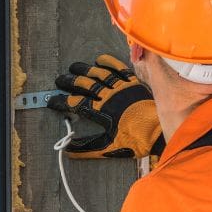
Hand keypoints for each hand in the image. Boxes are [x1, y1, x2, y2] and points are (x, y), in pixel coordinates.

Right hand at [47, 53, 163, 158]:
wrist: (159, 132)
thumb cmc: (135, 140)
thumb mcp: (109, 147)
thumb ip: (87, 148)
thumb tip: (69, 151)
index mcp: (100, 111)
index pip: (75, 103)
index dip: (62, 101)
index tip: (53, 101)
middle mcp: (109, 96)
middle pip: (84, 84)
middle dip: (69, 82)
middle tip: (59, 81)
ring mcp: (121, 87)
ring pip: (99, 73)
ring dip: (84, 69)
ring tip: (74, 67)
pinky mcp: (133, 83)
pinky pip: (119, 68)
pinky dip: (109, 62)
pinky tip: (99, 59)